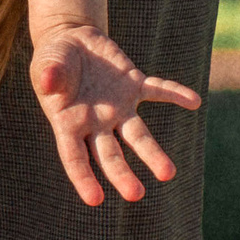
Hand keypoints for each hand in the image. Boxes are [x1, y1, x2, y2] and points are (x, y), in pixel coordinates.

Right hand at [29, 23, 201, 206]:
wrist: (72, 40)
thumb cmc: (52, 60)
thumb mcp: (45, 65)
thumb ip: (49, 74)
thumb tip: (50, 81)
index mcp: (68, 124)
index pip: (75, 157)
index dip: (83, 178)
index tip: (95, 199)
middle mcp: (96, 123)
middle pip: (110, 155)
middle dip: (122, 175)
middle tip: (136, 194)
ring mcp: (118, 107)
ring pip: (137, 135)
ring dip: (152, 153)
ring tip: (169, 174)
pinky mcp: (133, 85)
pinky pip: (157, 90)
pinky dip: (174, 94)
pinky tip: (194, 101)